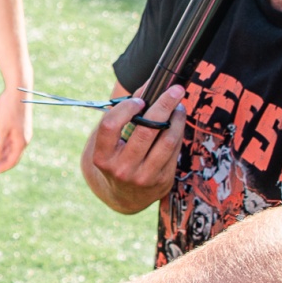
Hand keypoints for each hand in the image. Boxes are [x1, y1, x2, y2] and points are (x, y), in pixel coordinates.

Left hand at [0, 86, 31, 171]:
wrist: (18, 89)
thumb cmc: (9, 108)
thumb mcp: (0, 128)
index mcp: (21, 142)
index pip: (11, 162)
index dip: (1, 168)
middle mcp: (24, 139)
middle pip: (12, 156)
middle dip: (0, 161)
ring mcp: (23, 132)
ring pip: (11, 148)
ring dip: (1, 152)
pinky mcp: (19, 126)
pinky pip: (11, 139)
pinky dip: (3, 143)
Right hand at [88, 84, 187, 211]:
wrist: (125, 196)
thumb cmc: (116, 158)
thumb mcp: (111, 141)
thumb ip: (125, 113)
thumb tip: (149, 86)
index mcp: (103, 158)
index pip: (110, 126)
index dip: (125, 108)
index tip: (138, 101)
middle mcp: (122, 169)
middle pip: (146, 130)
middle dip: (163, 105)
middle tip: (175, 90)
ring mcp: (143, 177)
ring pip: (166, 140)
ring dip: (176, 118)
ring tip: (178, 106)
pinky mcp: (162, 180)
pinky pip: (174, 150)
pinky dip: (178, 132)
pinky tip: (177, 122)